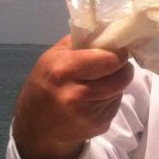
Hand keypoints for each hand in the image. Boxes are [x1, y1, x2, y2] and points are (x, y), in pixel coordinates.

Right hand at [12, 35, 132, 158]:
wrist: (36, 129)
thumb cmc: (44, 85)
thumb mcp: (52, 57)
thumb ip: (80, 41)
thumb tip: (108, 30)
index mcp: (63, 70)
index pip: (110, 58)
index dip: (117, 53)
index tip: (114, 51)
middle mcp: (77, 94)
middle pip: (122, 76)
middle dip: (122, 68)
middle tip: (113, 66)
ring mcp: (89, 113)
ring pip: (121, 89)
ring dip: (116, 84)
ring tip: (98, 83)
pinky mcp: (99, 125)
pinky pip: (116, 104)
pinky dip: (111, 99)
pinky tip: (94, 100)